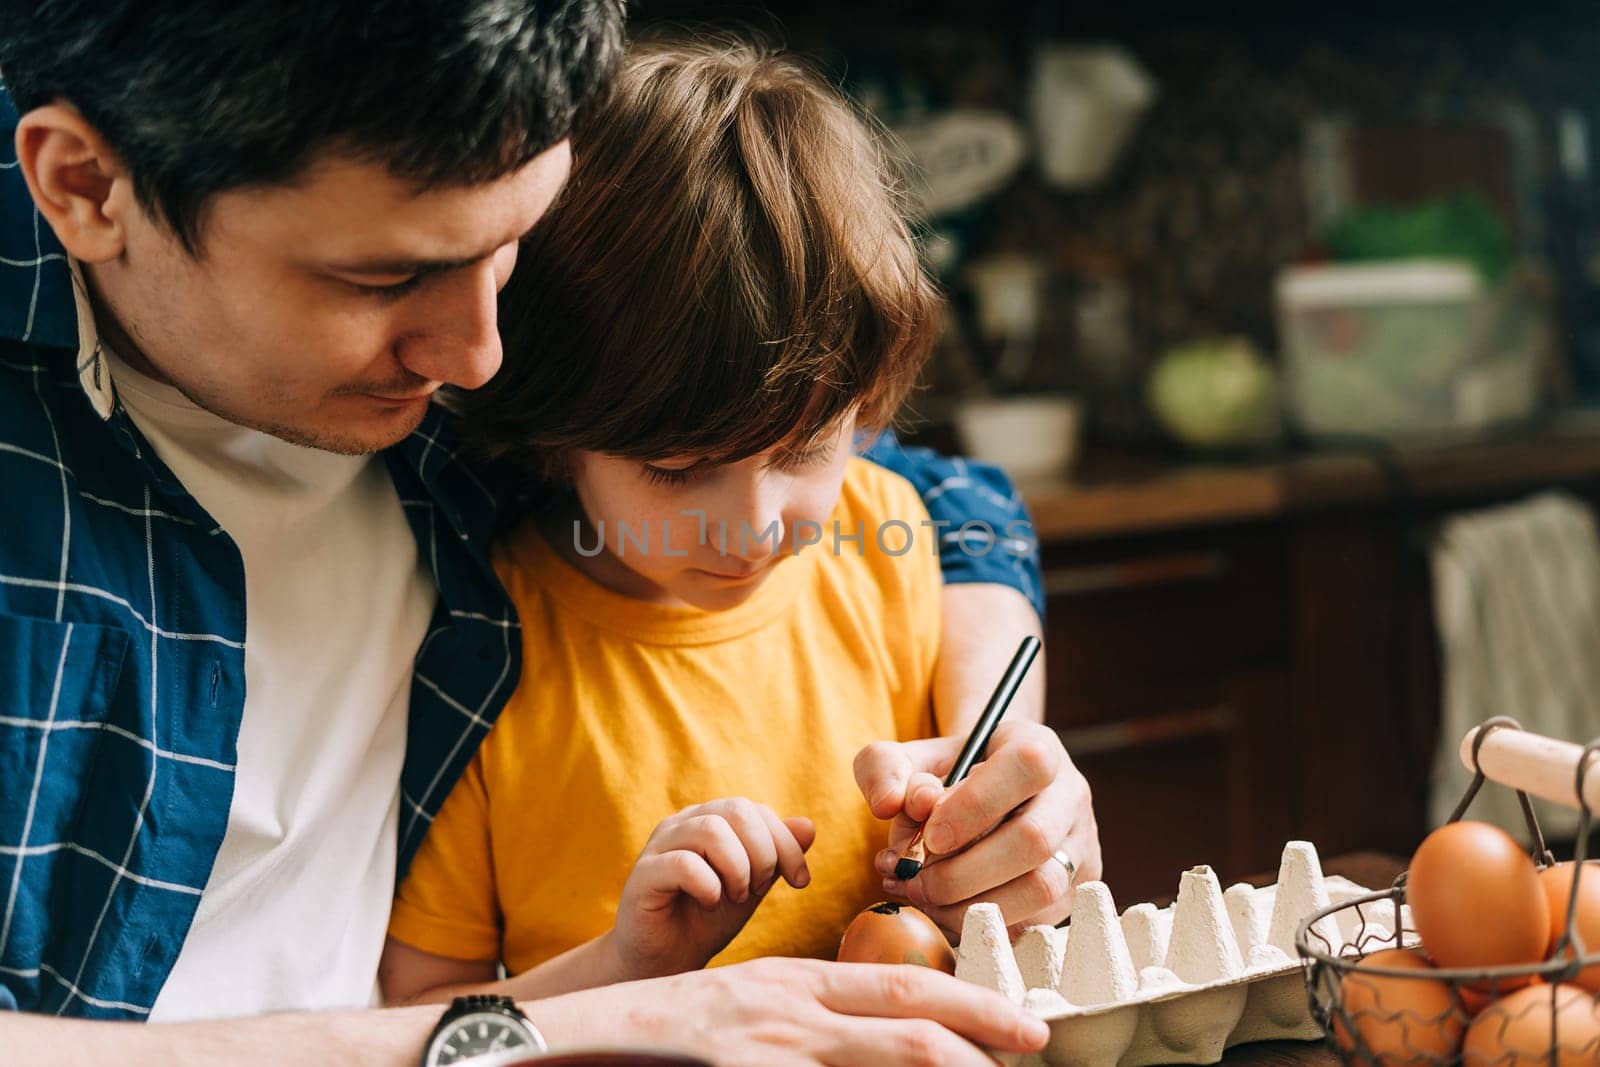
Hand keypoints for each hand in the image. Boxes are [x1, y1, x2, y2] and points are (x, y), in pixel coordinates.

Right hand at [533, 957, 1050, 1065]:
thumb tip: (877, 1040)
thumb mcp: (755, 1010)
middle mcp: (790, 1013)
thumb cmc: (675, 1028)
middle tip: (1036, 1045)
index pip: (903, 989)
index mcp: (796, 985)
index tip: (1020, 1024)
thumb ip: (815, 1020)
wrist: (588, 1035)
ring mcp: (768, 1052)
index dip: (971, 1005)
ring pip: (881, 1059)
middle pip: (908, 1024)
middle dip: (983, 1038)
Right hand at [608, 798, 813, 979]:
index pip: (756, 810)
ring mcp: (659, 846)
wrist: (666, 962)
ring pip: (711, 830)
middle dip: (763, 853)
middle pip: (736, 810)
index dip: (786, 843)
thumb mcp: (753, 887)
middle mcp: (683, 824)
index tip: (800, 882)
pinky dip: (709, 885)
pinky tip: (709, 904)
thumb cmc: (707, 920)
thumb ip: (777, 856)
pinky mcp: (643, 875)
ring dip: (737, 868)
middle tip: (758, 890)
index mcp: (710, 819)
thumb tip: (809, 825)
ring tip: (736, 897)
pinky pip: (683, 863)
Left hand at [855, 720, 1100, 934]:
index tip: (930, 835)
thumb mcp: (908, 757)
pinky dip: (983, 925)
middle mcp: (1069, 794)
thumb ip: (885, 768)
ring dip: (973, 904)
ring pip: (1043, 888)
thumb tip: (889, 803)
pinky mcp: (1073, 890)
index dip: (976, 805)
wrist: (981, 796)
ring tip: (924, 897)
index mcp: (1037, 746)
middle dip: (964, 871)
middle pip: (1035, 838)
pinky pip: (1037, 920)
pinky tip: (944, 910)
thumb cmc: (944, 776)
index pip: (1026, 766)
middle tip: (915, 879)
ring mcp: (1078, 845)